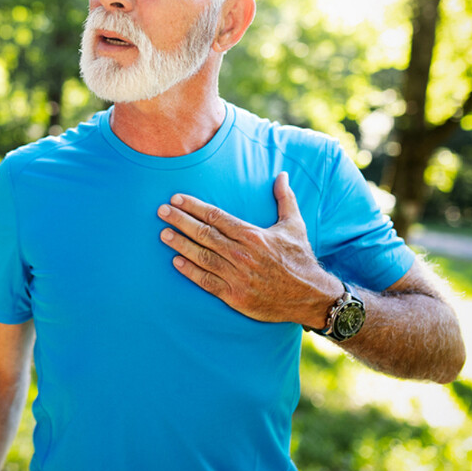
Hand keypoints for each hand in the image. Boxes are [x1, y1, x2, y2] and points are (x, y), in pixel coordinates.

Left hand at [156, 172, 339, 325]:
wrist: (310, 296)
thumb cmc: (300, 259)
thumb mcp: (295, 225)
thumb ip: (285, 199)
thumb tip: (282, 174)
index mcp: (253, 235)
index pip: (216, 216)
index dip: (194, 207)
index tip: (177, 199)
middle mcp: (242, 254)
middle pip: (204, 234)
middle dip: (180, 220)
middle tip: (161, 211)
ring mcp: (237, 276)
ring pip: (202, 256)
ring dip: (180, 244)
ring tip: (163, 234)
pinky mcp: (235, 296)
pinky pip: (207, 282)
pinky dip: (190, 272)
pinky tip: (176, 262)